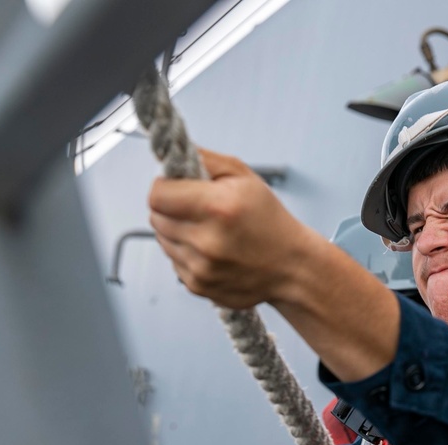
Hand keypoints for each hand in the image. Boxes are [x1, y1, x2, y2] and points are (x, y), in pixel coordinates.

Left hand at [148, 148, 320, 309]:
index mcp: (218, 207)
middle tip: (194, 207)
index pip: (157, 195)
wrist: (292, 269)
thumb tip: (173, 154)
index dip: (164, 186)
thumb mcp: (244, 177)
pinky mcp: (198, 286)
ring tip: (206, 229)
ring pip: (163, 239)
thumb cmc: (269, 221)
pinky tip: (210, 249)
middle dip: (170, 208)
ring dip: (176, 230)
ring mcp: (201, 268)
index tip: (177, 186)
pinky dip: (186, 252)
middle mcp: (206, 240)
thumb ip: (205, 159)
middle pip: (156, 217)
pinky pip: (173, 261)